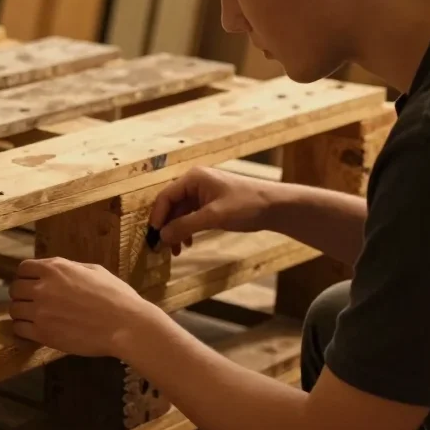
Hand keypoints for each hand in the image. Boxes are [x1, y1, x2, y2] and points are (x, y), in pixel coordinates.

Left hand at [8, 257, 156, 357]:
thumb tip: (57, 271)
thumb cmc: (116, 296)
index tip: (31, 285)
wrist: (126, 325)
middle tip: (32, 303)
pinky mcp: (43, 333)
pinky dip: (23, 330)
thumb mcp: (94, 270)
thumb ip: (69, 269)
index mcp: (55, 268)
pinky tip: (33, 330)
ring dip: (22, 313)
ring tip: (33, 318)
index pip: (23, 269)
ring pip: (14, 310)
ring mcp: (40, 311)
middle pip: (15, 289)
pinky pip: (19, 329)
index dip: (26, 277)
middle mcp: (42, 287)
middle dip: (22, 295)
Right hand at [150, 167, 276, 254]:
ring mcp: (203, 192)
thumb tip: (162, 236)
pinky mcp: (211, 203)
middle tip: (164, 247)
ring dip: (177, 231)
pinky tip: (189, 243)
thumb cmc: (246, 206)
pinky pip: (192, 216)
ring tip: (177, 250)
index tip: (153, 236)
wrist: (276, 207)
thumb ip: (186, 225)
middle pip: (172, 205)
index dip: (157, 217)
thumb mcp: (213, 217)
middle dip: (168, 227)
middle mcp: (195, 183)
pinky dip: (188, 230)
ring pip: (181, 213)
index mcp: (193, 178)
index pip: (166, 197)